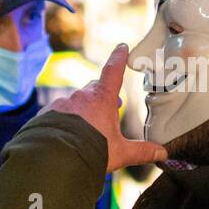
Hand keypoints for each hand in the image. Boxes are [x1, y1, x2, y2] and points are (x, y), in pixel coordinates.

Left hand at [49, 44, 166, 172]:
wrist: (56, 160)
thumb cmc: (91, 152)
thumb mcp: (120, 153)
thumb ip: (141, 151)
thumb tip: (162, 153)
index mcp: (102, 99)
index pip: (113, 71)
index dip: (119, 58)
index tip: (121, 47)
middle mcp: (81, 97)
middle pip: (93, 88)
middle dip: (101, 96)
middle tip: (108, 109)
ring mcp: (61, 104)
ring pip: (74, 102)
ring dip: (81, 111)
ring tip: (85, 130)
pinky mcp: (46, 115)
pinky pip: (57, 113)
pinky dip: (63, 120)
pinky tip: (66, 136)